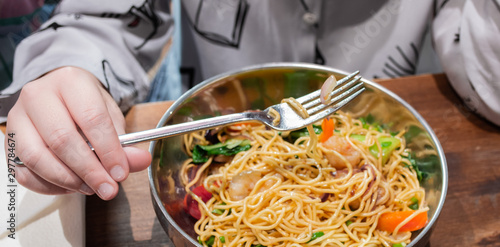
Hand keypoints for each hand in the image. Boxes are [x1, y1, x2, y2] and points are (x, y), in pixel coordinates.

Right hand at [6, 66, 150, 199]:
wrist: (59, 94)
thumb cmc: (85, 105)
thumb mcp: (111, 115)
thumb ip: (125, 142)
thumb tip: (139, 162)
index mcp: (70, 81)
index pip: (91, 118)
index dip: (108, 150)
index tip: (121, 173)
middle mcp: (38, 96)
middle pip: (62, 140)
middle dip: (89, 171)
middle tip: (108, 188)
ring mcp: (17, 118)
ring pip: (37, 157)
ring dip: (68, 180)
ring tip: (91, 187)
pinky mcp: (8, 141)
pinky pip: (23, 172)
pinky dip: (48, 186)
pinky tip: (70, 187)